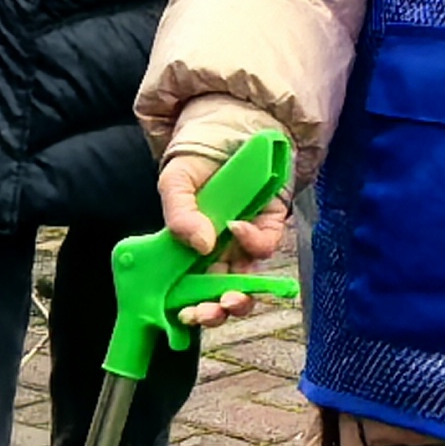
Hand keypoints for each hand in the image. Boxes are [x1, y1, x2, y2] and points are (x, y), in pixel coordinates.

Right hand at [158, 152, 293, 327]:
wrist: (234, 129)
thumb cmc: (197, 161)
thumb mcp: (175, 183)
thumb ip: (179, 214)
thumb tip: (200, 245)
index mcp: (190, 251)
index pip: (189, 291)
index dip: (190, 310)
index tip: (186, 316)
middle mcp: (219, 252)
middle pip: (219, 295)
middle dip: (217, 312)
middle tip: (212, 312)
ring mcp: (245, 242)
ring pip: (246, 282)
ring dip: (240, 297)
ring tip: (230, 298)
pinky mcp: (269, 225)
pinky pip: (264, 246)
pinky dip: (252, 243)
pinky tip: (236, 227)